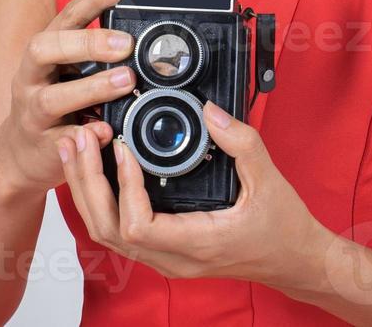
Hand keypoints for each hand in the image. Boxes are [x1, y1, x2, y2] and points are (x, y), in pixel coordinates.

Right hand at [0, 0, 138, 195]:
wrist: (20, 154)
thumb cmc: (50, 104)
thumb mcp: (67, 71)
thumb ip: (95, 52)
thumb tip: (137, 31)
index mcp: (43, 52)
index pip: (65, 17)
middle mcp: (31, 77)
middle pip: (44, 49)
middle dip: (85, 43)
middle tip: (125, 44)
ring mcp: (32, 113)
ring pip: (51, 97)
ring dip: (91, 87)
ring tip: (125, 80)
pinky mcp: (42, 146)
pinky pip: (61, 141)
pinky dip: (84, 135)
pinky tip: (105, 129)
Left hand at [57, 97, 324, 287]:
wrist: (295, 260)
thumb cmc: (284, 229)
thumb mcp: (269, 179)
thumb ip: (240, 142)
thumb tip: (208, 111)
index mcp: (197, 243)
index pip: (138, 225)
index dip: (123, 186)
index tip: (121, 147)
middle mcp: (173, 258)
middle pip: (107, 229)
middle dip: (87, 182)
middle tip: (83, 137)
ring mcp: (165, 257)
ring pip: (106, 232)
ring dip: (87, 189)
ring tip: (77, 146)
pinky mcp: (164, 249)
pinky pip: (118, 229)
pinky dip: (100, 198)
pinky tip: (95, 167)